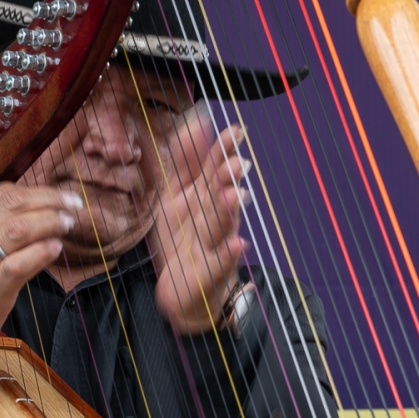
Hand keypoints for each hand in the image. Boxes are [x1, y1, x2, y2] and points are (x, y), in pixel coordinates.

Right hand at [0, 182, 81, 417]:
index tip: (58, 196)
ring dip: (50, 222)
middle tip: (73, 205)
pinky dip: (40, 253)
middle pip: (14, 205)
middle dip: (51, 200)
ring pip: (18, 229)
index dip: (37, 191)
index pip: (2, 194)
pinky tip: (55, 249)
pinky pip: (16, 266)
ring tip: (68, 224)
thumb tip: (22, 224)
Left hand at [148, 106, 249, 334]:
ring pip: (222, 225)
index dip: (220, 151)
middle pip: (219, 194)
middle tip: (235, 161)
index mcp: (202, 199)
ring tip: (236, 194)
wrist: (186, 295)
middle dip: (225, 178)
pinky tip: (240, 244)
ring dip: (228, 210)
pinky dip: (229, 254)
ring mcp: (215, 245)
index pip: (211, 169)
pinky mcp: (211, 273)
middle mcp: (214, 218)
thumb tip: (192, 123)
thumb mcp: (178, 200)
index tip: (234, 130)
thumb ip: (185, 165)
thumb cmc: (186, 242)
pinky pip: (221, 263)